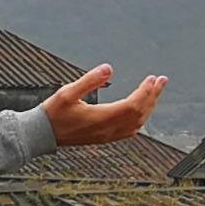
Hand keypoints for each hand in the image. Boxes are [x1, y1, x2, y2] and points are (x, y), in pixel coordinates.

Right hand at [43, 64, 166, 146]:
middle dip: (153, 96)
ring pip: (137, 123)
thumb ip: (89, 80)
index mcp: (101, 118)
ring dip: (149, 107)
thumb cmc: (52, 113)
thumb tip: (109, 68)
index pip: (133, 105)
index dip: (145, 91)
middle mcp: (108, 129)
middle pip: (140, 114)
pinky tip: (141, 110)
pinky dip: (140, 118)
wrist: (42, 135)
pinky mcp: (104, 137)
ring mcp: (107, 135)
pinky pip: (130, 130)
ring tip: (154, 92)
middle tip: (162, 80)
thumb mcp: (67, 92)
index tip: (152, 78)